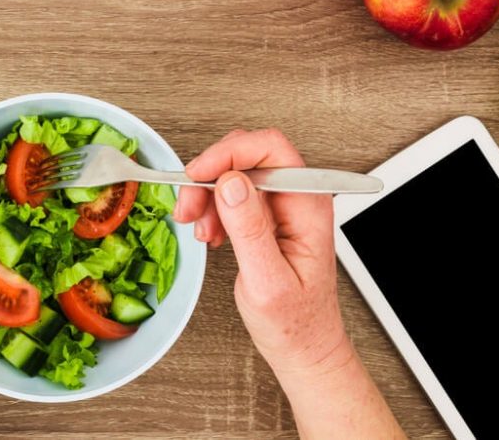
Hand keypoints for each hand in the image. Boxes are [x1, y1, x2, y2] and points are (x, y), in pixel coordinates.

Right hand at [174, 129, 403, 437]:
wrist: (304, 348)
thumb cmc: (295, 324)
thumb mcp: (267, 281)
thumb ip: (250, 229)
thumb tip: (231, 184)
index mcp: (308, 207)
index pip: (271, 149)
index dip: (229, 153)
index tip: (198, 175)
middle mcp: (298, 199)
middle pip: (249, 155)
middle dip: (211, 174)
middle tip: (189, 205)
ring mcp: (283, 207)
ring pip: (236, 174)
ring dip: (207, 195)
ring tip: (198, 228)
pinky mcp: (268, 218)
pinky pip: (233, 196)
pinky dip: (213, 209)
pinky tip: (210, 234)